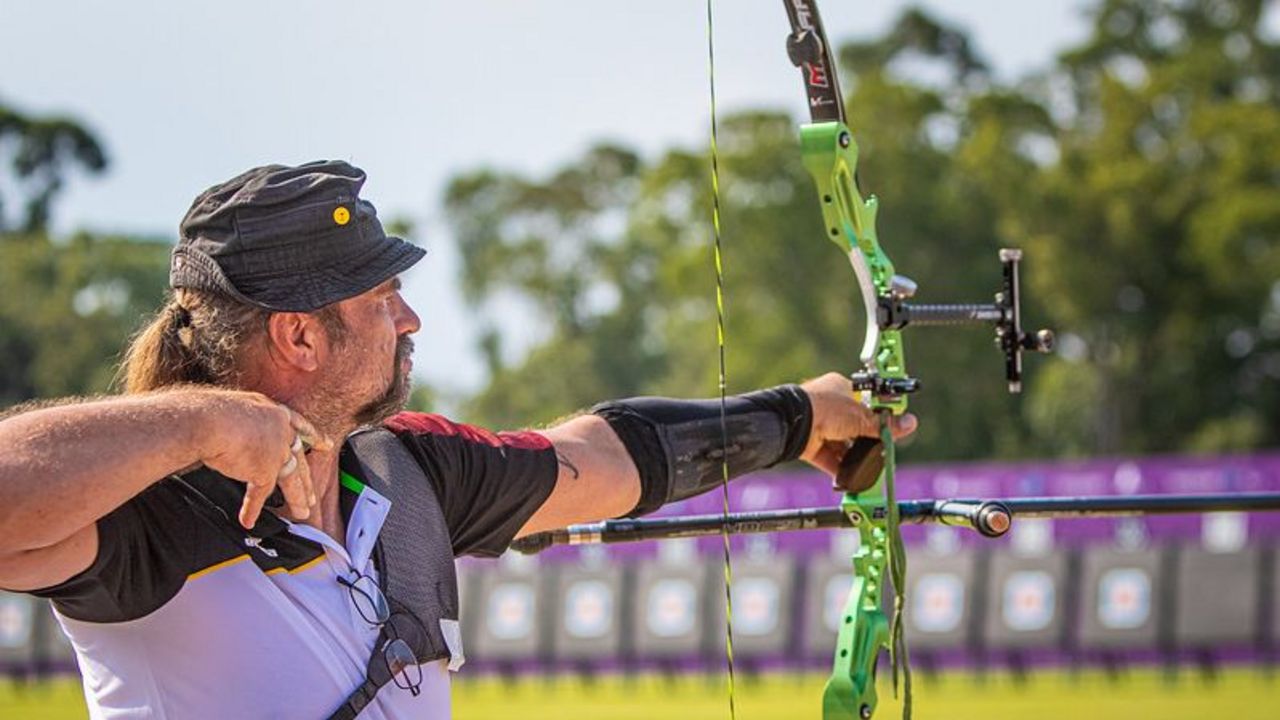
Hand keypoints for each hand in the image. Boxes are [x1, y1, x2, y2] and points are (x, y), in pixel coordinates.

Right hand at [193, 390, 332, 527]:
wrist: (209, 420)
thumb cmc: (211, 412)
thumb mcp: (235, 411)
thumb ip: (243, 426)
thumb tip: (231, 436)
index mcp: (273, 413)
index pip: (299, 425)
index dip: (314, 436)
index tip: (326, 445)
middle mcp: (280, 431)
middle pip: (299, 458)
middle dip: (307, 480)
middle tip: (314, 496)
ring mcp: (276, 451)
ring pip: (292, 479)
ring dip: (297, 498)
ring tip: (302, 513)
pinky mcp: (265, 470)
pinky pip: (260, 494)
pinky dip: (251, 509)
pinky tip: (248, 520)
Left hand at [798, 372, 917, 477]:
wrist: (794, 421)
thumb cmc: (824, 407)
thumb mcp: (861, 416)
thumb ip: (884, 424)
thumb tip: (909, 423)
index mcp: (841, 388)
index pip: (867, 401)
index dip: (880, 413)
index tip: (893, 425)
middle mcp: (829, 406)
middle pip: (855, 425)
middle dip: (867, 438)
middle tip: (881, 449)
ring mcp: (818, 425)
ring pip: (841, 444)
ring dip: (853, 455)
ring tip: (868, 464)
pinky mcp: (810, 445)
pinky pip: (828, 459)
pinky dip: (839, 469)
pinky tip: (851, 477)